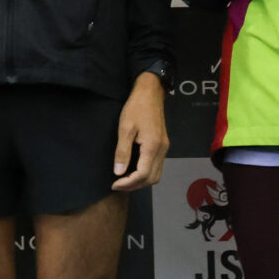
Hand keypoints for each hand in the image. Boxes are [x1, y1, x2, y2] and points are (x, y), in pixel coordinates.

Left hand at [111, 72, 168, 191]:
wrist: (150, 93)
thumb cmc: (136, 108)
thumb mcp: (125, 128)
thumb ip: (122, 151)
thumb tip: (119, 172)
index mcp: (152, 146)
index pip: (143, 175)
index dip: (128, 183)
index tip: (114, 184)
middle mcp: (161, 150)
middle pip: (152, 178)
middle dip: (134, 185)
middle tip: (117, 185)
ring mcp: (164, 148)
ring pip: (156, 175)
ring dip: (141, 181)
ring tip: (124, 180)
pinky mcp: (163, 145)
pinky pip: (157, 167)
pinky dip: (146, 173)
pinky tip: (133, 170)